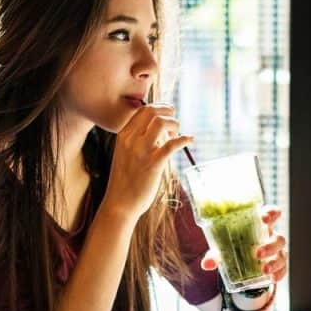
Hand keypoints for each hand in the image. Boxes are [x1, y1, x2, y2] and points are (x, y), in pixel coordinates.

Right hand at [102, 104, 194, 219]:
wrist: (120, 203)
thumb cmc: (126, 180)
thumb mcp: (126, 154)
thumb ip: (140, 141)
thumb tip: (163, 132)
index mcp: (123, 136)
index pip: (142, 110)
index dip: (158, 107)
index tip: (167, 112)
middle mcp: (131, 140)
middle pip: (151, 111)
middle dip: (168, 111)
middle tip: (175, 120)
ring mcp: (142, 152)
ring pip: (161, 123)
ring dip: (174, 123)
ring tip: (177, 134)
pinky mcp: (153, 164)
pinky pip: (171, 145)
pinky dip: (184, 139)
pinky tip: (190, 140)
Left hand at [200, 206, 286, 282]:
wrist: (240, 264)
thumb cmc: (232, 247)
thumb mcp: (222, 249)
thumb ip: (215, 255)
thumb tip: (207, 264)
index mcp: (260, 225)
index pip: (272, 214)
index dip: (271, 213)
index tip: (264, 218)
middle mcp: (271, 237)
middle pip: (278, 238)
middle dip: (270, 246)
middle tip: (257, 253)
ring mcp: (276, 252)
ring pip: (282, 254)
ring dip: (274, 262)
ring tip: (264, 269)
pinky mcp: (277, 266)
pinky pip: (283, 269)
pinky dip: (279, 274)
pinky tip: (272, 278)